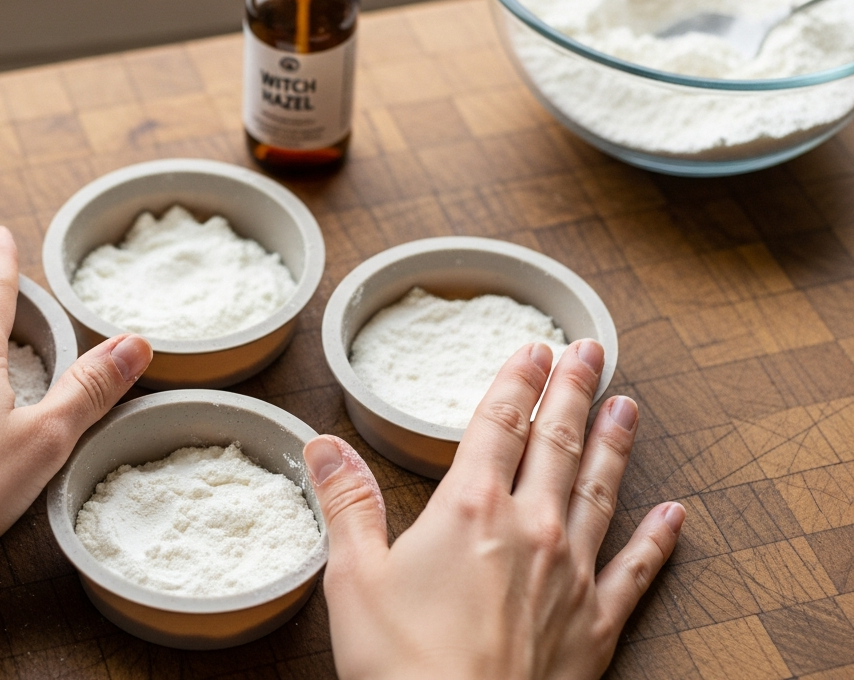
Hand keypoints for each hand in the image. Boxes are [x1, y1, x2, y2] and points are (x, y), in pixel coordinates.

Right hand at [306, 340, 683, 679]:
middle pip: (558, 443)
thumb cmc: (400, 663)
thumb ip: (346, 504)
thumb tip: (323, 446)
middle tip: (590, 351)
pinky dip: (658, 540)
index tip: (534, 349)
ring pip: (602, 491)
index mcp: (470, 508)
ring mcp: (572, 574)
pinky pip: (637, 570)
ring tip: (628, 406)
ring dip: (615, 443)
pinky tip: (676, 515)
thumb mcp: (353, 578)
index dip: (518, 381)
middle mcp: (532, 527)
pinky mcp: (597, 624)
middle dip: (574, 391)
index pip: (500, 424)